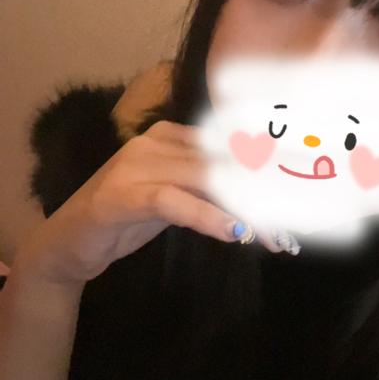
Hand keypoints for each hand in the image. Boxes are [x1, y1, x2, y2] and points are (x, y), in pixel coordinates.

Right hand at [15, 120, 281, 285]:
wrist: (70, 243)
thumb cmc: (127, 220)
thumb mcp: (177, 199)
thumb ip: (211, 191)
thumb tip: (266, 198)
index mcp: (171, 136)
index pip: (230, 145)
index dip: (270, 163)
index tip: (307, 183)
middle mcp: (157, 142)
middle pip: (225, 162)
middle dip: (267, 192)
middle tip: (301, 219)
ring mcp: (137, 165)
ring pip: (207, 180)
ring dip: (247, 210)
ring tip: (278, 238)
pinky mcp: (122, 195)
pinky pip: (174, 201)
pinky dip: (207, 216)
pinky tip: (234, 231)